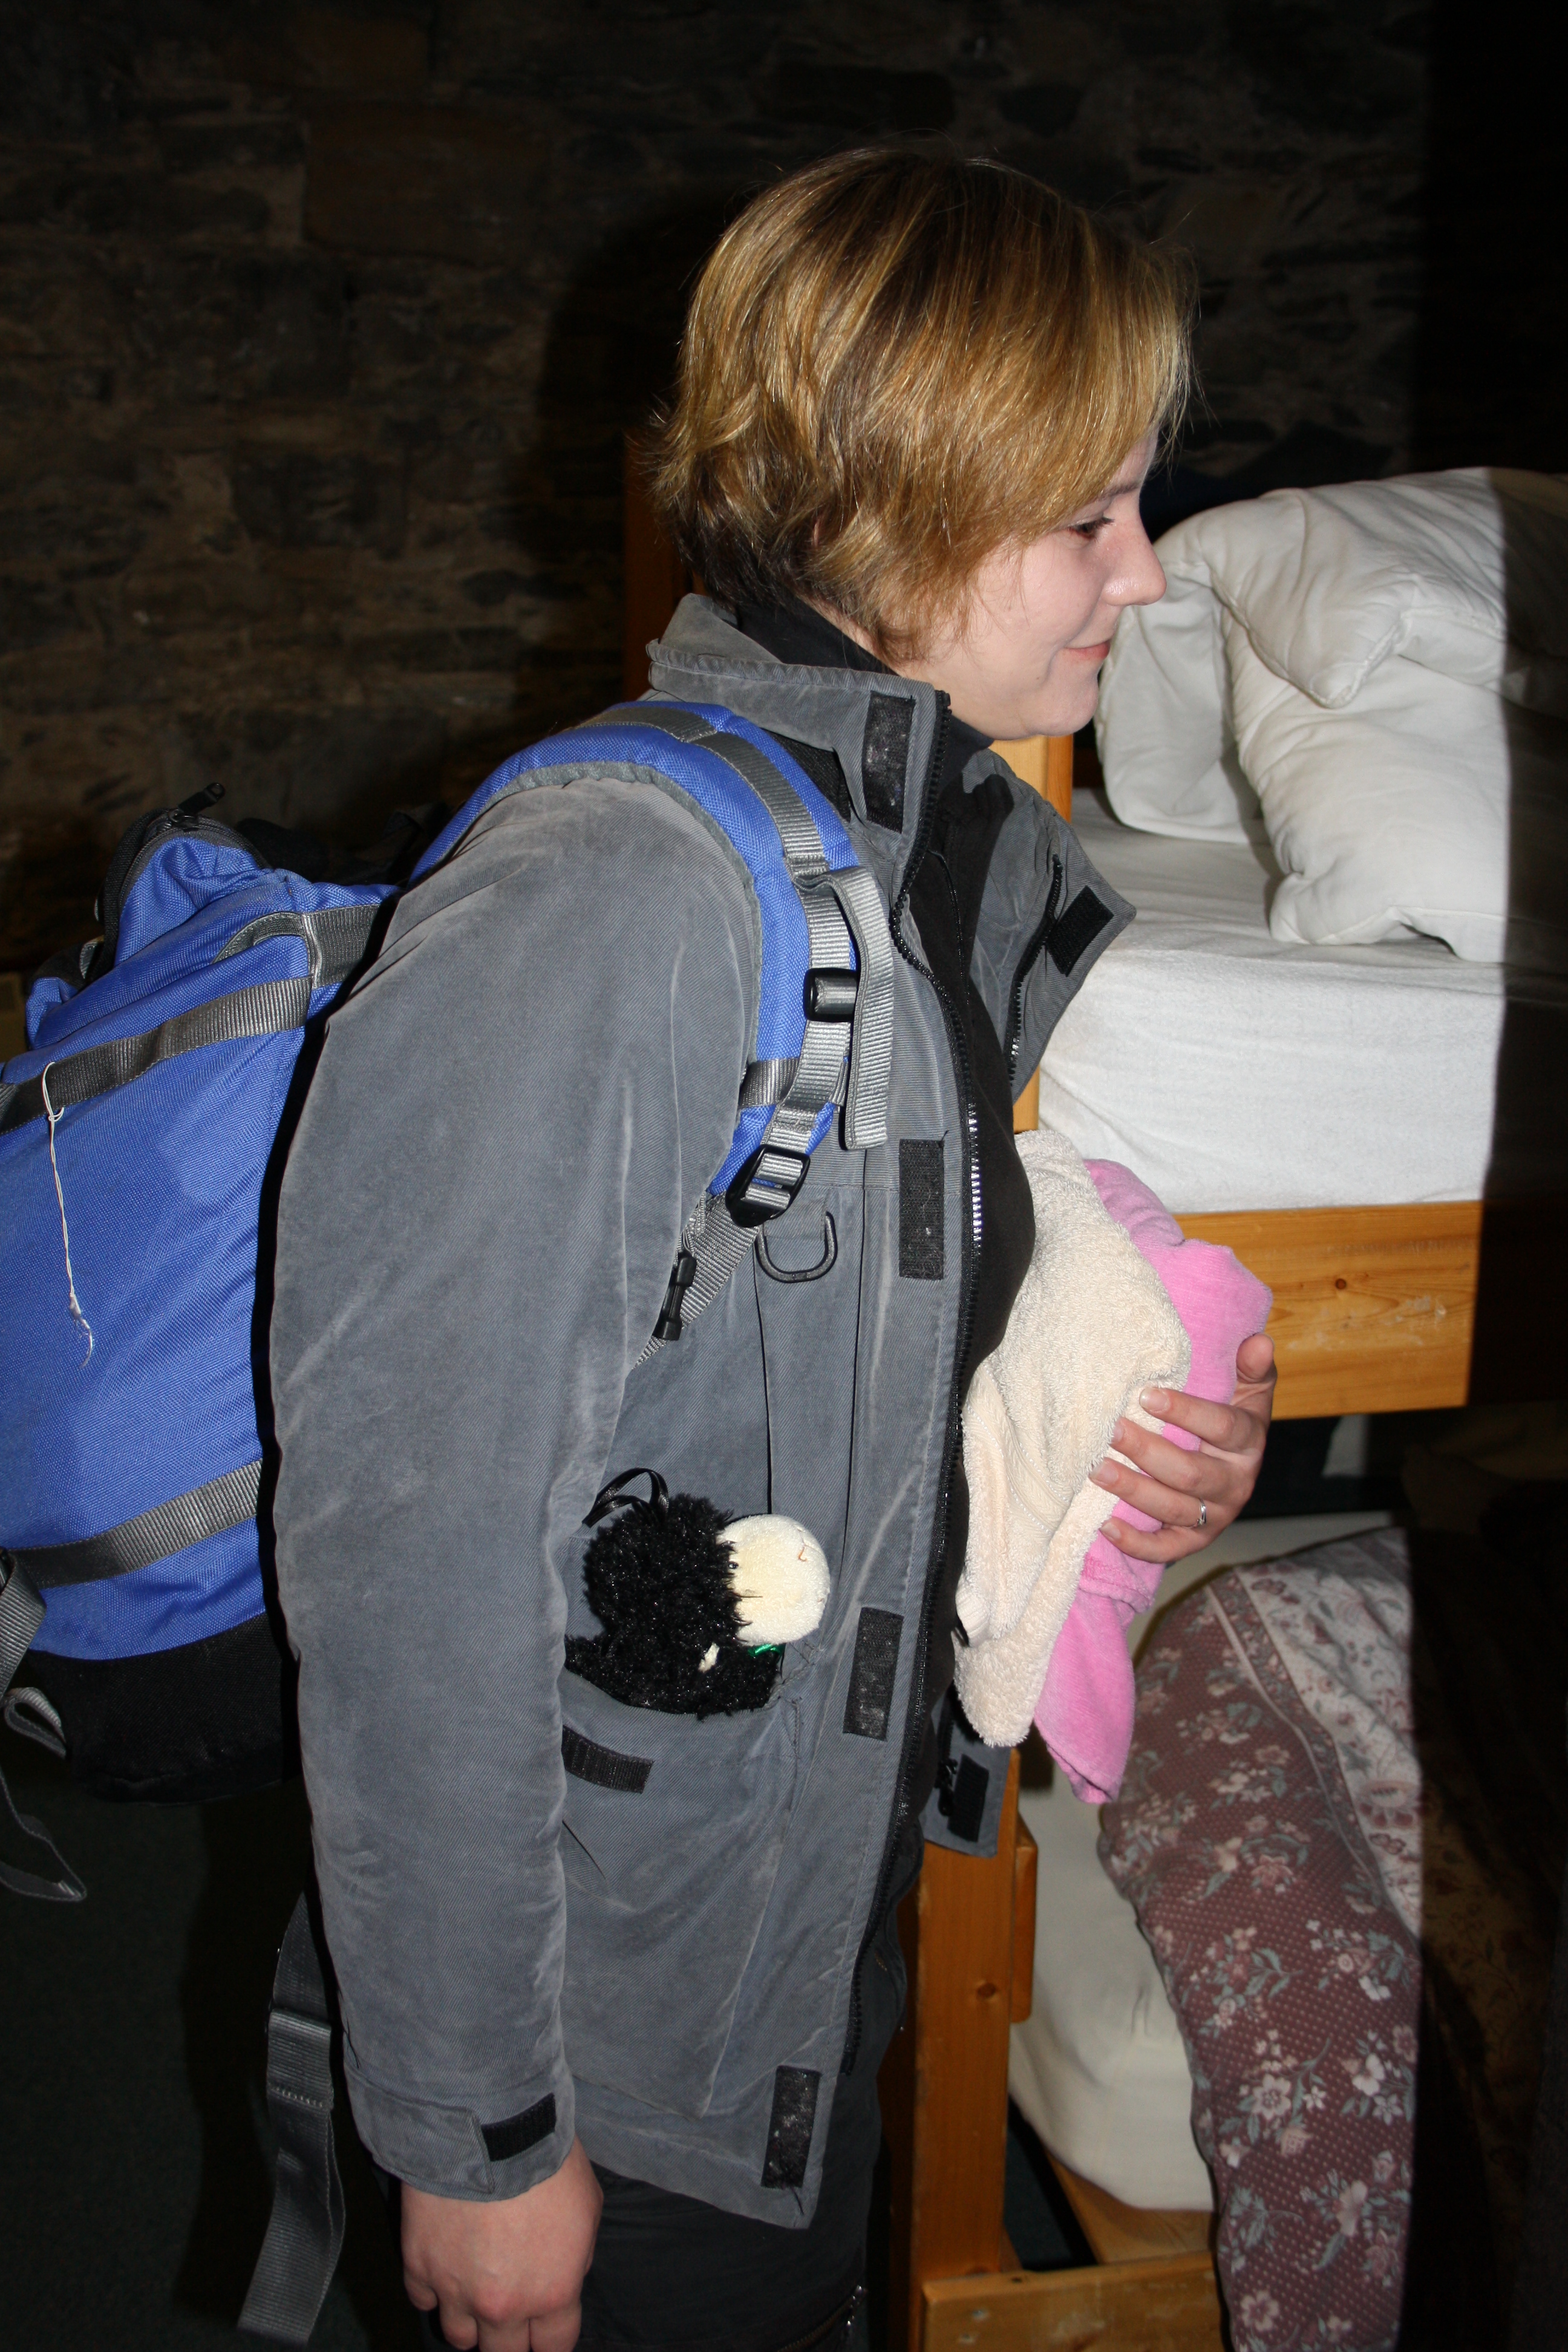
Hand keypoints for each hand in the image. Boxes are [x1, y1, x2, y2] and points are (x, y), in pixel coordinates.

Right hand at [401, 2136, 602, 2351]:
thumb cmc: (546, 2162)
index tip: (545, 2329)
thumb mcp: (587, 2208)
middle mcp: (503, 2306)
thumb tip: (565, 2274)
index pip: (553, 2347)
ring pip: (460, 2338)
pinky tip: (445, 2265)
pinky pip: (423, 2300)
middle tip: (510, 2315)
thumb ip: (577, 2256)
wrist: (489, 2129)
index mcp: (552, 2295)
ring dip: (470, 2321)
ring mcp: (456, 2291)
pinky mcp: (420, 2268)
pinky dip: (434, 2287)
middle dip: (510, 2339)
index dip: (550, 2339)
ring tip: (475, 2293)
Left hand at [1090, 1332, 1275, 1563]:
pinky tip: (1104, 1526)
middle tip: (1110, 1430)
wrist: (1233, 1467)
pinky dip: (1136, 1543)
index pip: (1223, 1427)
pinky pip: (1166, 1550)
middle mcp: (1236, 1484)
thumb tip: (1259, 1341)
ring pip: (1173, 1509)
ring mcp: (1216, 1516)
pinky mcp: (1195, 1541)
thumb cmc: (1232, 1419)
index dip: (1187, 1412)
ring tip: (1096, 1469)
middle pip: (1191, 1473)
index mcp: (1249, 1442)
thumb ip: (1251, 1368)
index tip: (1146, 1394)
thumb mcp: (1249, 1391)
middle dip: (1148, 1452)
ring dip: (1132, 1491)